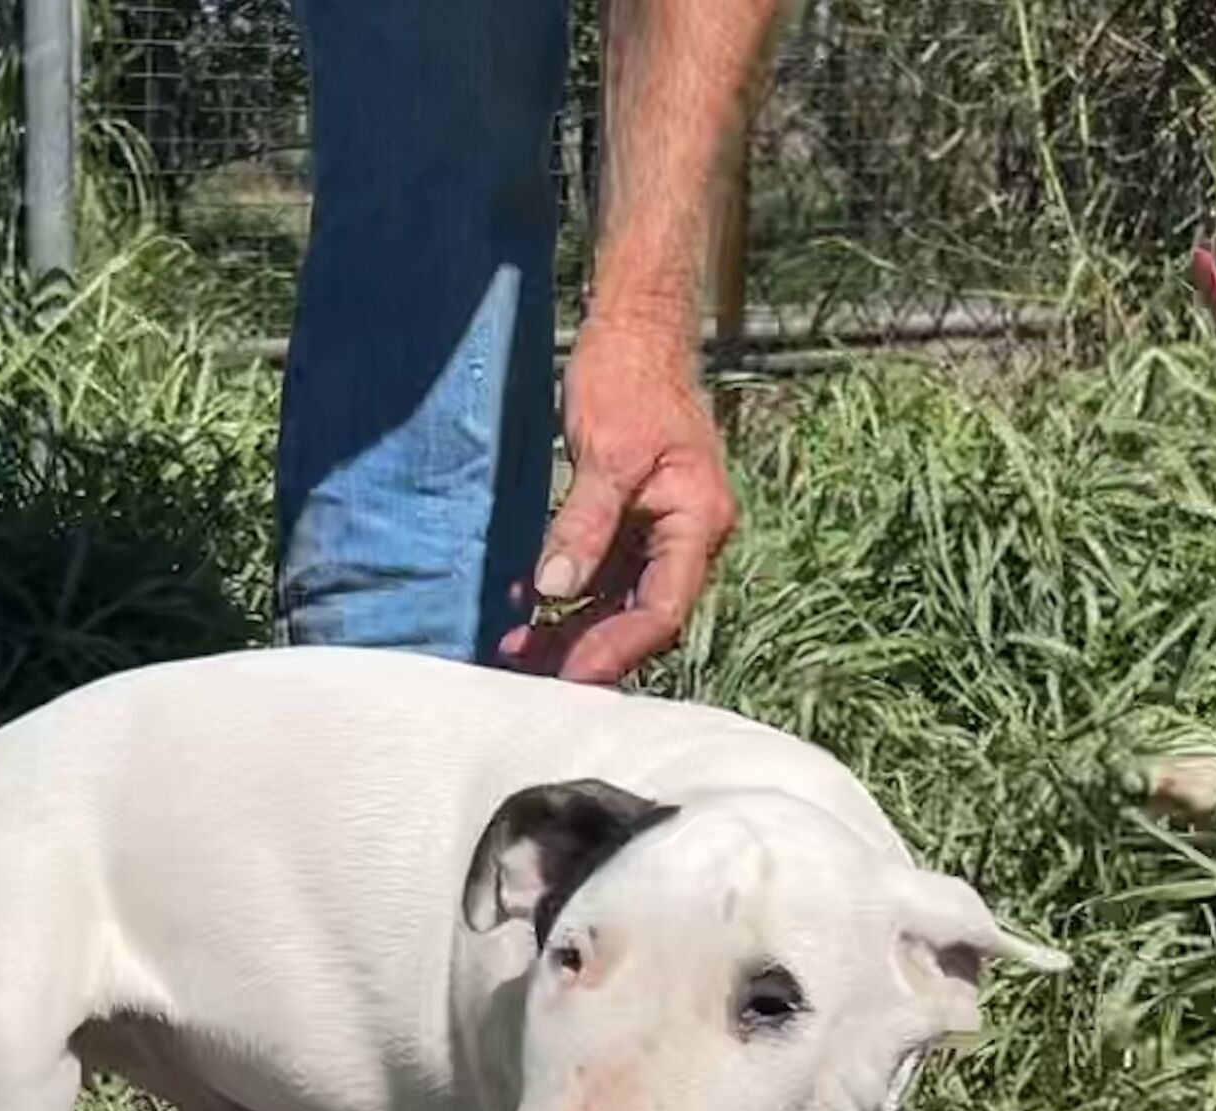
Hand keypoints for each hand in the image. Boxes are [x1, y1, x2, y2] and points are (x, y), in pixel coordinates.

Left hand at [500, 318, 736, 685]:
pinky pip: (604, 572)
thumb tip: (555, 590)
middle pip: (641, 615)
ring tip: (516, 649)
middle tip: (528, 674)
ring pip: (619, 600)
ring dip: (571, 627)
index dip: (614, 649)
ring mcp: (662, 530)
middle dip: (586, 648)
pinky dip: (568, 593)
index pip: (660, 609)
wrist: (637, 327)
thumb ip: (584, 524)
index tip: (568, 677)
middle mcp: (689, 535)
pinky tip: (526, 607)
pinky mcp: (635, 520)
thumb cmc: (631, 377)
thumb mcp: (607, 452)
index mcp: (699, 521)